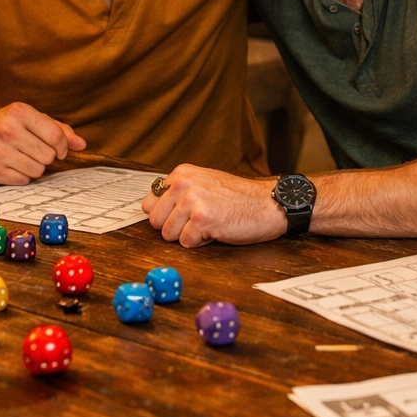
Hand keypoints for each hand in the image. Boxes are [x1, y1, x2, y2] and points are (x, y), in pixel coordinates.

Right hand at [0, 103, 86, 183]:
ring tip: (23, 157)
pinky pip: (23, 181)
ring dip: (35, 167)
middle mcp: (6, 131)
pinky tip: (13, 165)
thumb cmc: (6, 125)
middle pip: (48, 156)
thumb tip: (82, 145)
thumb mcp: (31, 118)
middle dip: (47, 156)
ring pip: (38, 171)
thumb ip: (59, 129)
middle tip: (35, 150)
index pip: (56, 136)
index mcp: (19, 112)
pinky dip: (22, 176)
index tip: (59, 148)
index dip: (63, 146)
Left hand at [141, 164, 286, 246]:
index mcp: (181, 173)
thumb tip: (150, 209)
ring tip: (210, 224)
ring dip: (188, 236)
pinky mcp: (202, 218)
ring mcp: (192, 199)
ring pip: (169, 234)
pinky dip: (200, 243)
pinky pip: (186, 243)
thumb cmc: (238, 198)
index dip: (166, 216)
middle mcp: (183, 183)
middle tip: (199, 221)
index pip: (149, 204)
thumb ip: (178, 192)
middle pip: (156, 222)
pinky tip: (216, 230)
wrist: (267, 204)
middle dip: (175, 228)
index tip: (183, 216)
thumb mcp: (204, 184)